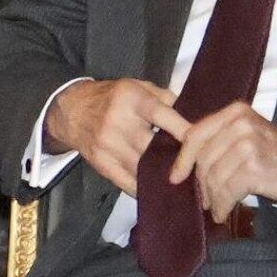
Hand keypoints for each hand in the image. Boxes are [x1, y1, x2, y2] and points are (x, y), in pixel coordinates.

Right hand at [45, 78, 191, 194]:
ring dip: (164, 176)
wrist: (70, 110)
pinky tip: (160, 190)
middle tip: (200, 168)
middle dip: (177, 158)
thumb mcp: (136, 86)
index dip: (185, 131)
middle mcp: (118, 122)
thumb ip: (164, 97)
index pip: (162, 115)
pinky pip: (127, 182)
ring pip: (143, 168)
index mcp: (130, 99)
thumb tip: (193, 115)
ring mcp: (107, 145)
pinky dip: (145, 188)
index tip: (205, 144)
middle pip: (154, 147)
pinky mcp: (101, 164)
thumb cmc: (111, 97)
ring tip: (185, 182)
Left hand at [166, 101, 276, 221]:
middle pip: (202, 158)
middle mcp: (239, 124)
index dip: (182, 159)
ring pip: (213, 176)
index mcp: (235, 112)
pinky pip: (226, 190)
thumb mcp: (249, 134)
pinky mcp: (254, 167)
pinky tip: (224, 212)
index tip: (176, 177)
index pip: (195, 134)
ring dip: (213, 197)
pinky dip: (223, 205)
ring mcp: (247, 144)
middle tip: (205, 200)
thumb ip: (219, 138)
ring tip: (217, 207)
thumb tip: (182, 158)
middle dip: (201, 183)